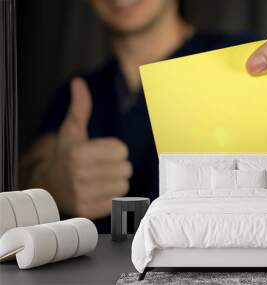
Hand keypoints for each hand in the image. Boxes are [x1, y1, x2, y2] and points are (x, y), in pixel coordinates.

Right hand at [47, 77, 131, 218]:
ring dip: (116, 181)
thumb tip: (79, 83)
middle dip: (117, 165)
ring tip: (100, 178)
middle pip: (126, 168)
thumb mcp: (72, 130)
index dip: (115, 150)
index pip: (123, 150)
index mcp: (79, 153)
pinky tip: (98, 191)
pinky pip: (118, 200)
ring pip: (124, 185)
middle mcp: (80, 175)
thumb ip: (80, 107)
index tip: (101, 152)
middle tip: (101, 166)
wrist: (51, 185)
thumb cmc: (66, 154)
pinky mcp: (89, 210)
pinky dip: (112, 196)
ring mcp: (84, 195)